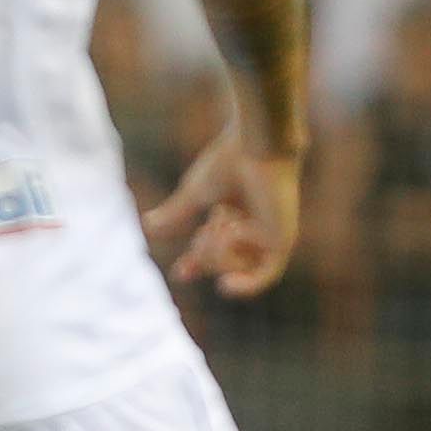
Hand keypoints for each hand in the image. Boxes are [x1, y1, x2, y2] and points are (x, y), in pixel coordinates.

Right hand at [144, 130, 302, 299]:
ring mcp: (269, 234)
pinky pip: (264, 276)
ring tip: (223, 226)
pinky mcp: (283, 240)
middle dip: (204, 254)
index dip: (196, 263)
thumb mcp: (193, 194)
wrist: (256, 146)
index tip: (180, 274)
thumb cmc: (229, 159)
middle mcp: (253, 226)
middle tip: (205, 231)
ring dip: (220, 253)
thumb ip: (175, 213)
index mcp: (233, 212)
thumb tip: (148, 226)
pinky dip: (246, 284)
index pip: (213, 247)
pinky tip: (224, 285)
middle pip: (222, 262)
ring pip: (238, 268)